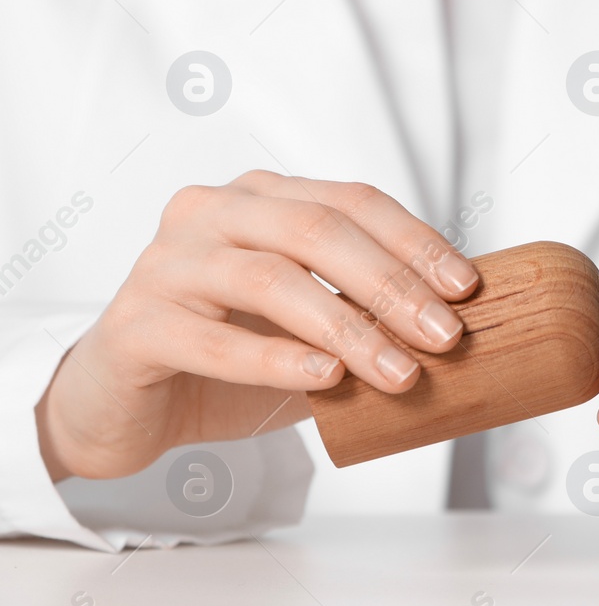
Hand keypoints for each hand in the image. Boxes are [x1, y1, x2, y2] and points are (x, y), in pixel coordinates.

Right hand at [36, 171, 479, 480]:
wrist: (125, 406)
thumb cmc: (230, 357)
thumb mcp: (312, 329)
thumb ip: (366, 316)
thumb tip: (461, 330)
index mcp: (262, 198)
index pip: (353, 201)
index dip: (415, 241)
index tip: (467, 288)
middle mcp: (211, 213)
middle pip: (317, 231)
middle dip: (392, 284)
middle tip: (447, 336)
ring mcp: (166, 264)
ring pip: (272, 280)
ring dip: (349, 329)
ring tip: (402, 373)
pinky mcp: (135, 324)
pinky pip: (215, 339)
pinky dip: (279, 360)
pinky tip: (328, 381)